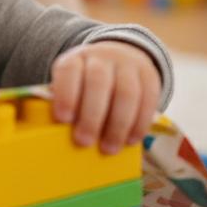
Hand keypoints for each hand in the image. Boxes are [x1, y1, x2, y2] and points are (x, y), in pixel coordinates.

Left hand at [49, 40, 160, 154]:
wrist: (119, 58)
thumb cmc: (86, 83)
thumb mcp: (71, 85)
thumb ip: (65, 104)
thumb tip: (56, 133)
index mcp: (76, 59)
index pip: (69, 70)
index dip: (66, 94)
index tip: (63, 119)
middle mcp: (102, 57)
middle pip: (98, 82)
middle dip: (91, 115)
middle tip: (83, 142)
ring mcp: (128, 64)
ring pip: (126, 92)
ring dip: (118, 125)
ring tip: (109, 148)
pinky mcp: (150, 76)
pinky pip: (148, 99)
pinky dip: (140, 123)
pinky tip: (131, 140)